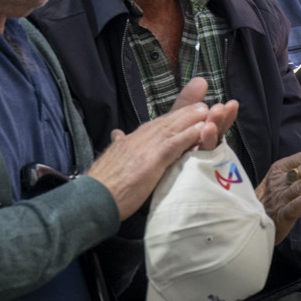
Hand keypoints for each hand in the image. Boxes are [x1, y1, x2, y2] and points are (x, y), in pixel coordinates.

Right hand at [84, 78, 238, 217]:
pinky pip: (174, 144)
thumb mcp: (111, 160)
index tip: (184, 111)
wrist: (92, 197)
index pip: (154, 125)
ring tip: (208, 111)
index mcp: (129, 140)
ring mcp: (145, 148)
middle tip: (202, 103)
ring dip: (191, 118)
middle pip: (166, 122)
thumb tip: (117, 134)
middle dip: (185, 111)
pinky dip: (188, 135)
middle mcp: (138, 139)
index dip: (171, 118)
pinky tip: (202, 129)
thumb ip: (119, 146)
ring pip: (172, 128)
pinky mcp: (152, 160)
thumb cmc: (102, 186)